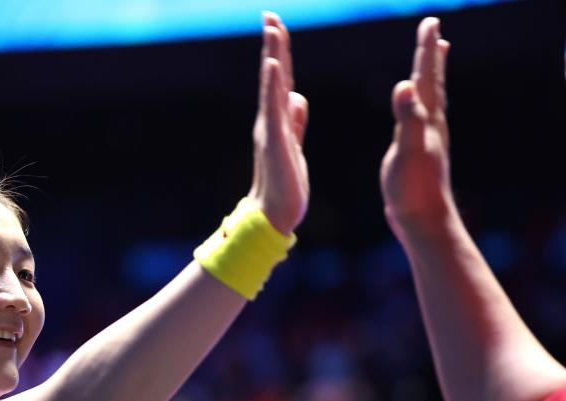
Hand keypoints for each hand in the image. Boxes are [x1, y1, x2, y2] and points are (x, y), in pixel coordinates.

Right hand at [247, 12, 308, 234]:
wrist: (274, 215)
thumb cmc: (284, 185)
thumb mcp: (293, 145)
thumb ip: (294, 120)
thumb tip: (296, 96)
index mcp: (278, 120)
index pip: (280, 80)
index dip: (280, 53)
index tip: (277, 25)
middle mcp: (271, 120)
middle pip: (274, 76)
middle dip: (273, 44)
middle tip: (270, 14)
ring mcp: (270, 130)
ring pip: (272, 86)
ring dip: (272, 56)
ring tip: (272, 29)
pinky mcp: (274, 141)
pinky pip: (273, 108)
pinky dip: (272, 85)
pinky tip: (273, 66)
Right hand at [380, 17, 457, 243]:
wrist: (422, 218)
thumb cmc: (412, 187)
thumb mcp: (407, 149)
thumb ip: (407, 117)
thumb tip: (405, 86)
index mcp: (427, 120)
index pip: (426, 77)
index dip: (426, 50)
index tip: (429, 22)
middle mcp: (431, 125)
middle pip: (433, 83)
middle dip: (431, 56)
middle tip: (433, 31)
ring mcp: (426, 139)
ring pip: (430, 99)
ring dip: (430, 77)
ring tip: (433, 60)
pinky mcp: (418, 152)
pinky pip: (420, 117)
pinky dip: (420, 103)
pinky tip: (416, 109)